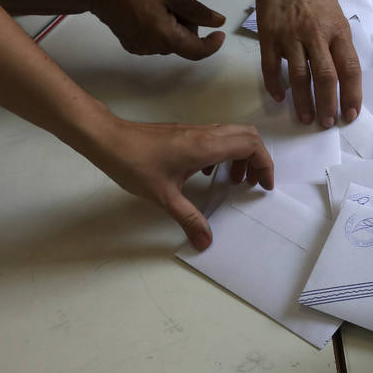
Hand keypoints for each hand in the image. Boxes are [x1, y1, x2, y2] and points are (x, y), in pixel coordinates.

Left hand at [87, 117, 273, 249]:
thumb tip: (205, 242)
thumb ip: (189, 219)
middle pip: (248, 135)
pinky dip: (224, 153)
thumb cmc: (134, 164)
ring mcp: (195, 130)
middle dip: (257, 158)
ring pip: (233, 134)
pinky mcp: (185, 132)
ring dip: (241, 156)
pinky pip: (217, 137)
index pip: (251, 146)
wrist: (107, 139)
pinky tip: (209, 173)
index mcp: (206, 147)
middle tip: (253, 182)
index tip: (263, 185)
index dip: (264, 164)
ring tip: (234, 181)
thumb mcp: (164, 197)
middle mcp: (205, 134)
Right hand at [91, 0, 225, 59]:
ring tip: (158, 4)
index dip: (212, 44)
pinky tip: (148, 11)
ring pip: (171, 41)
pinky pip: (156, 40)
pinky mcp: (132, 45)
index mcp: (166, 37)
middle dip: (187, 25)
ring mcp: (141, 49)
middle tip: (174, 2)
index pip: (197, 51)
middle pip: (184, 43)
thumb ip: (197, 11)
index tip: (219, 33)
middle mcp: (153, 49)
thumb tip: (218, 23)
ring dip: (173, 26)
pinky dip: (160, 29)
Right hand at [254, 0, 361, 128]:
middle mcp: (316, 35)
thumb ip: (340, 41)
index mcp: (337, 30)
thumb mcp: (336, 13)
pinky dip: (274, 85)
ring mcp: (290, 36)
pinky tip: (279, 98)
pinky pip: (270, 66)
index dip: (352, 94)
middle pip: (325, 77)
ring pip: (298, 76)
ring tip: (306, 119)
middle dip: (328, 104)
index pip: (349, 68)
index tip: (351, 114)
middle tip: (328, 124)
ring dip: (303, 101)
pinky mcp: (269, 36)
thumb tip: (345, 72)